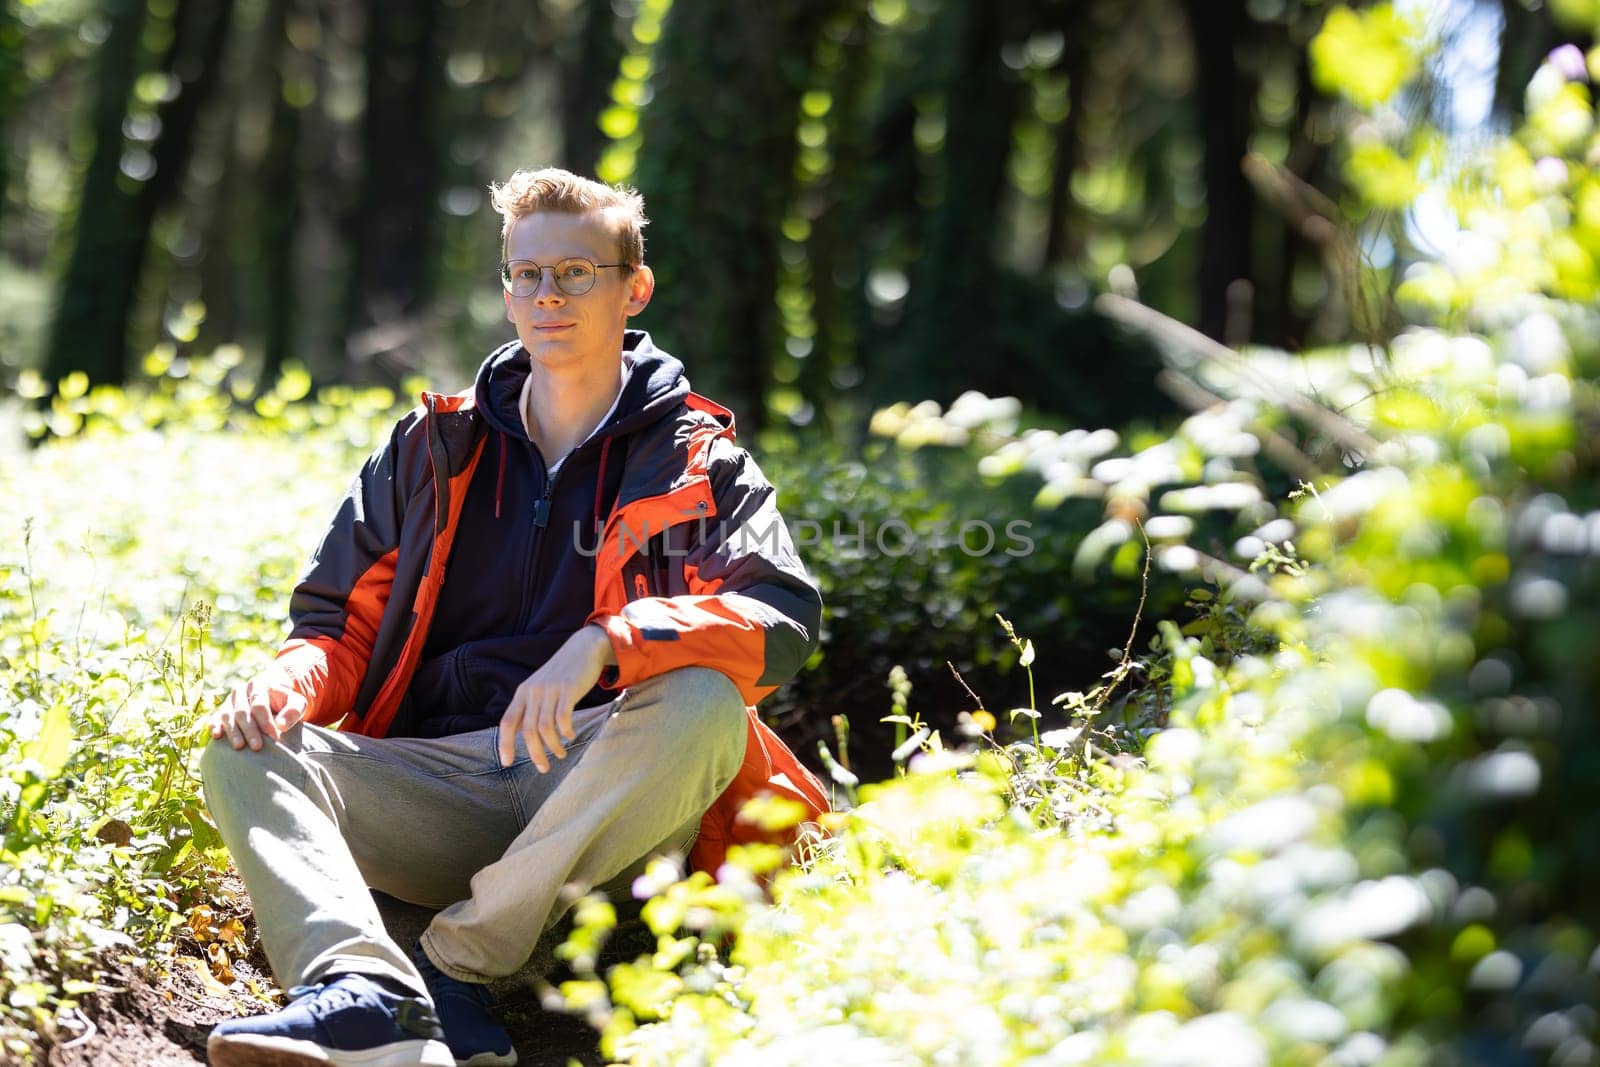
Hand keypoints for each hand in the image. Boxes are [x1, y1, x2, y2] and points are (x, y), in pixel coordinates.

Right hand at [209, 677, 307, 750]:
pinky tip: (217, 736)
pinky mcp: (220, 711)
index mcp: (259, 685)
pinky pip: (214, 718)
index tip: (275, 737)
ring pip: (227, 715)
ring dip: (232, 731)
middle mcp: (241, 692)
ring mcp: (228, 701)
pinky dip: (214, 726)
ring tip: (239, 746)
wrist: (271, 698)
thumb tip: (281, 725)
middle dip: (250, 730)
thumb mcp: (296, 702)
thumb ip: (293, 711)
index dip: (266, 721)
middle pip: (242, 711)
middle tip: (257, 747)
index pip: (260, 705)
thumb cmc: (285, 702)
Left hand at [497, 625, 616, 770]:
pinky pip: (563, 717)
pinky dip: (566, 731)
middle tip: (543, 768)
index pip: (507, 722)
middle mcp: (533, 692)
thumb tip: (519, 734)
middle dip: (535, 753)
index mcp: (523, 693)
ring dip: (552, 746)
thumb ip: (530, 707)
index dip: (505, 744)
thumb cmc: (562, 674)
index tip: (507, 763)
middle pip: (527, 731)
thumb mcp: (540, 687)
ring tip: (561, 754)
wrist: (583, 648)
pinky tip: (570, 736)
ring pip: (545, 727)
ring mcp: (550, 690)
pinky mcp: (568, 689)